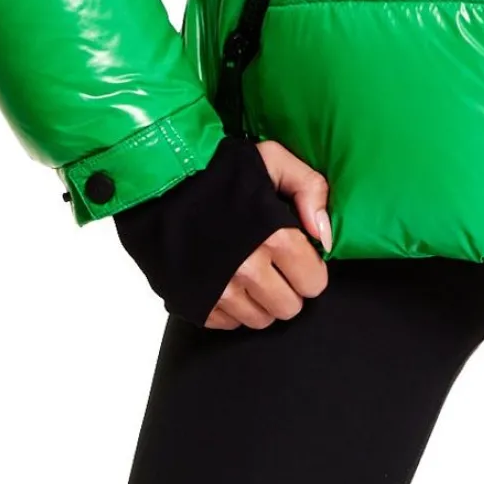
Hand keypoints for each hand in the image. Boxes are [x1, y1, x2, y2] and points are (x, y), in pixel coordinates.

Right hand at [204, 137, 332, 330]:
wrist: (157, 180)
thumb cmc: (218, 168)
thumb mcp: (274, 159)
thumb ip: (311, 190)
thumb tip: (326, 236)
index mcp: (274, 236)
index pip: (314, 283)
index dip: (309, 269)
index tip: (297, 256)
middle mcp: (248, 269)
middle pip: (289, 308)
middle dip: (287, 288)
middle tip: (274, 265)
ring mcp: (219, 290)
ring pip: (260, 320)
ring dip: (260, 300)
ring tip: (249, 271)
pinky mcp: (193, 302)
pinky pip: (227, 323)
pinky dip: (231, 307)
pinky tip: (225, 279)